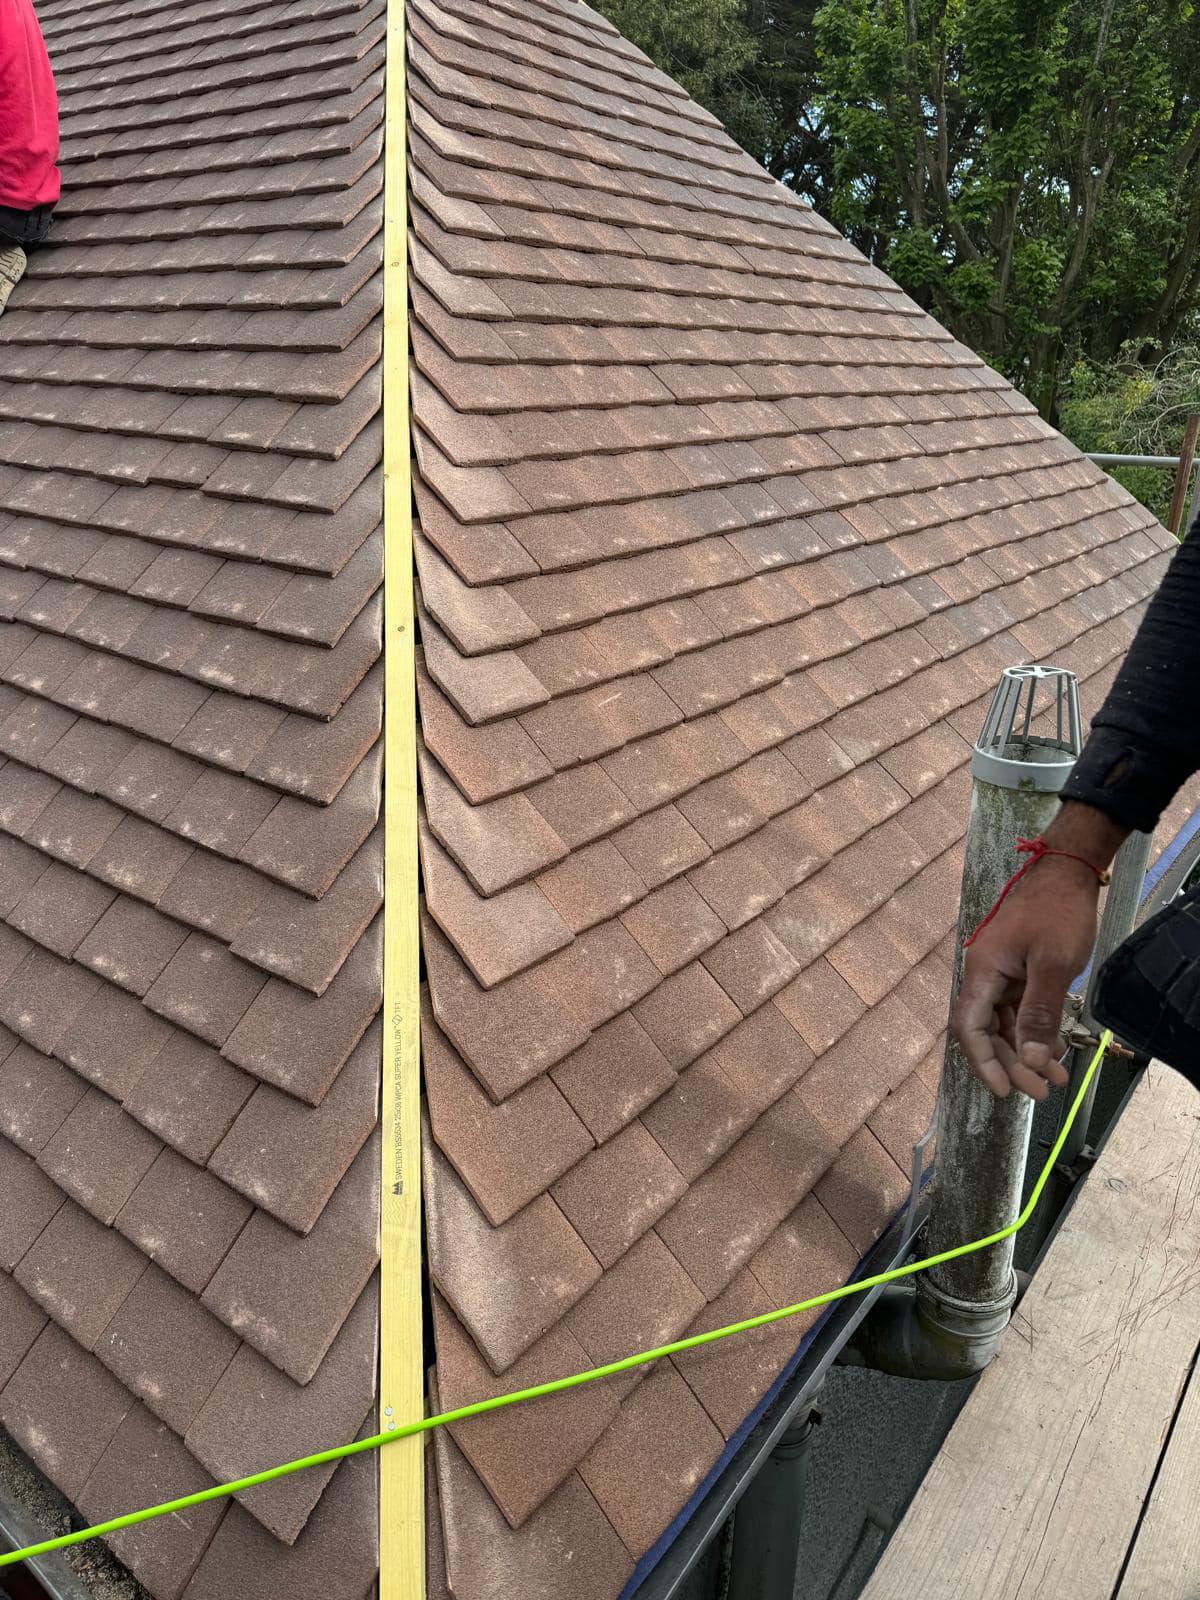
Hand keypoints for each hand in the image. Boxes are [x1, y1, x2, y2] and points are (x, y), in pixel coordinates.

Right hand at [952, 857, 1100, 1099]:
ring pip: (1005, 1024)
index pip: (970, 1028)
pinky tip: (1053, 1049)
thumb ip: (1038, 1015)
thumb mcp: (1052, 966)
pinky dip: (1034, 1032)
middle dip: (1012, 1064)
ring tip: (1054, 1078)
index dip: (984, 1062)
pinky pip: (1019, 1010)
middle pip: (987, 1031)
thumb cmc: (1057, 914)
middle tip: (1042, 1091)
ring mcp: (1001, 973)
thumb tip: (1028, 1061)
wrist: (1068, 872)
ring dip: (1026, 1052)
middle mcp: (985, 975)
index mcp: (983, 972)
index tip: (1005, 1091)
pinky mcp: (1018, 971)